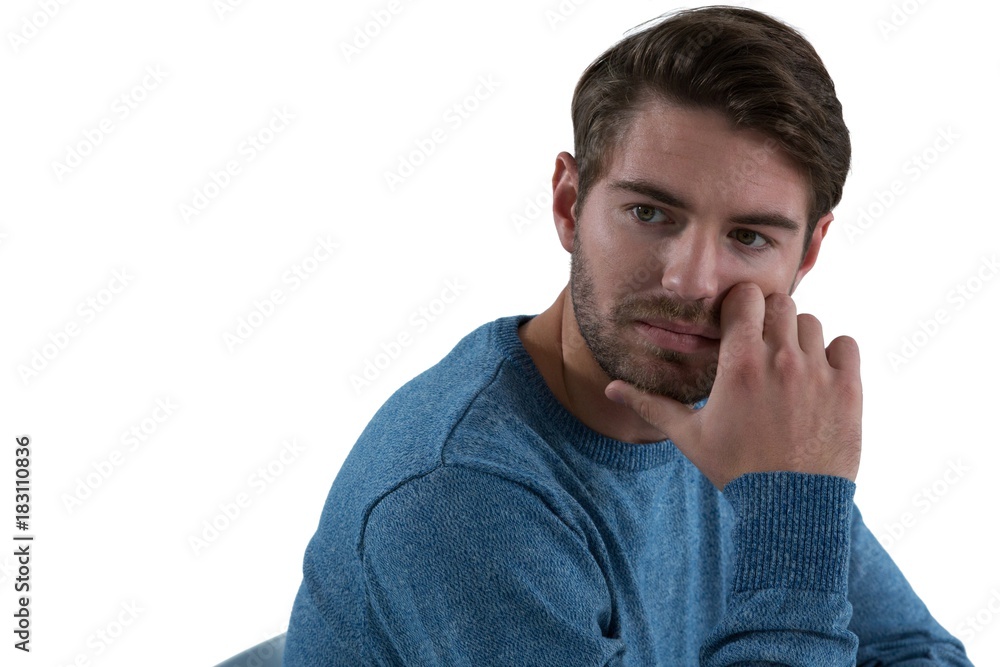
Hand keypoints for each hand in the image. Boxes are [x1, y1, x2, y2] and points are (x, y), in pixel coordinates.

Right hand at [605, 282, 861, 490]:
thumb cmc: (736, 471)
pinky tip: (818, 376)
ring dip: (799, 337)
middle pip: (781, 303)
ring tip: (789, 366)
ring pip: (813, 323)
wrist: (790, 509)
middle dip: (769, 318)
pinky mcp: (848, 389)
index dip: (740, 305)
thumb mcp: (689, 436)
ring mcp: (818, 373)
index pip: (746, 297)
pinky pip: (846, 345)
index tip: (737, 323)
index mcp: (738, 364)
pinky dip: (834, 355)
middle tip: (762, 344)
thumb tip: (610, 388)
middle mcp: (780, 360)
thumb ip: (651, 405)